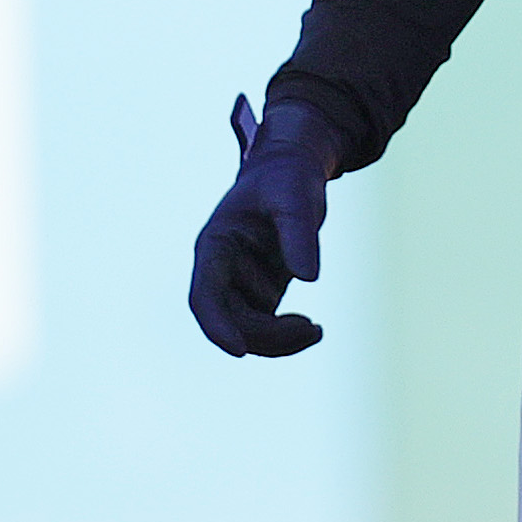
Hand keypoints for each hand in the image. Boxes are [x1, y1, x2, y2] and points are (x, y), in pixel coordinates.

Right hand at [189, 97, 336, 357]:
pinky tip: (314, 330)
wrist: (291, 171)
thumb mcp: (295, 199)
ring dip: (280, 341)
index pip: (205, 297)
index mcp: (216, 247)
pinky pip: (267, 329)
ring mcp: (240, 284)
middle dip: (267, 335)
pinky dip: (288, 336)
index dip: (216, 326)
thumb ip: (298, 235)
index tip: (238, 350)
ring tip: (316, 331)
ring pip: (249, 332)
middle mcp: (222, 271)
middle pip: (231, 321)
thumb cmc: (287, 180)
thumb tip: (308, 278)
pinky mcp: (261, 292)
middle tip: (312, 328)